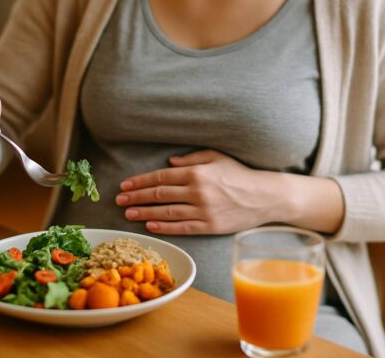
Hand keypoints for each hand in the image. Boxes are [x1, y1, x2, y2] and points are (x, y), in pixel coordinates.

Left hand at [115, 150, 286, 234]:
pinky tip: (150, 225)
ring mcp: (204, 211)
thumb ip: (191, 159)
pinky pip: (182, 227)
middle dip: (137, 197)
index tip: (125, 185)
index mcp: (197, 173)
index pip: (161, 176)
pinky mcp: (210, 226)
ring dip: (145, 213)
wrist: (265, 196)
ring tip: (128, 213)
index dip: (141, 181)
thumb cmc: (239, 173)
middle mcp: (198, 192)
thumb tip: (168, 163)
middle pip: (159, 194)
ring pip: (167, 212)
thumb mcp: (216, 157)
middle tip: (119, 200)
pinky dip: (164, 226)